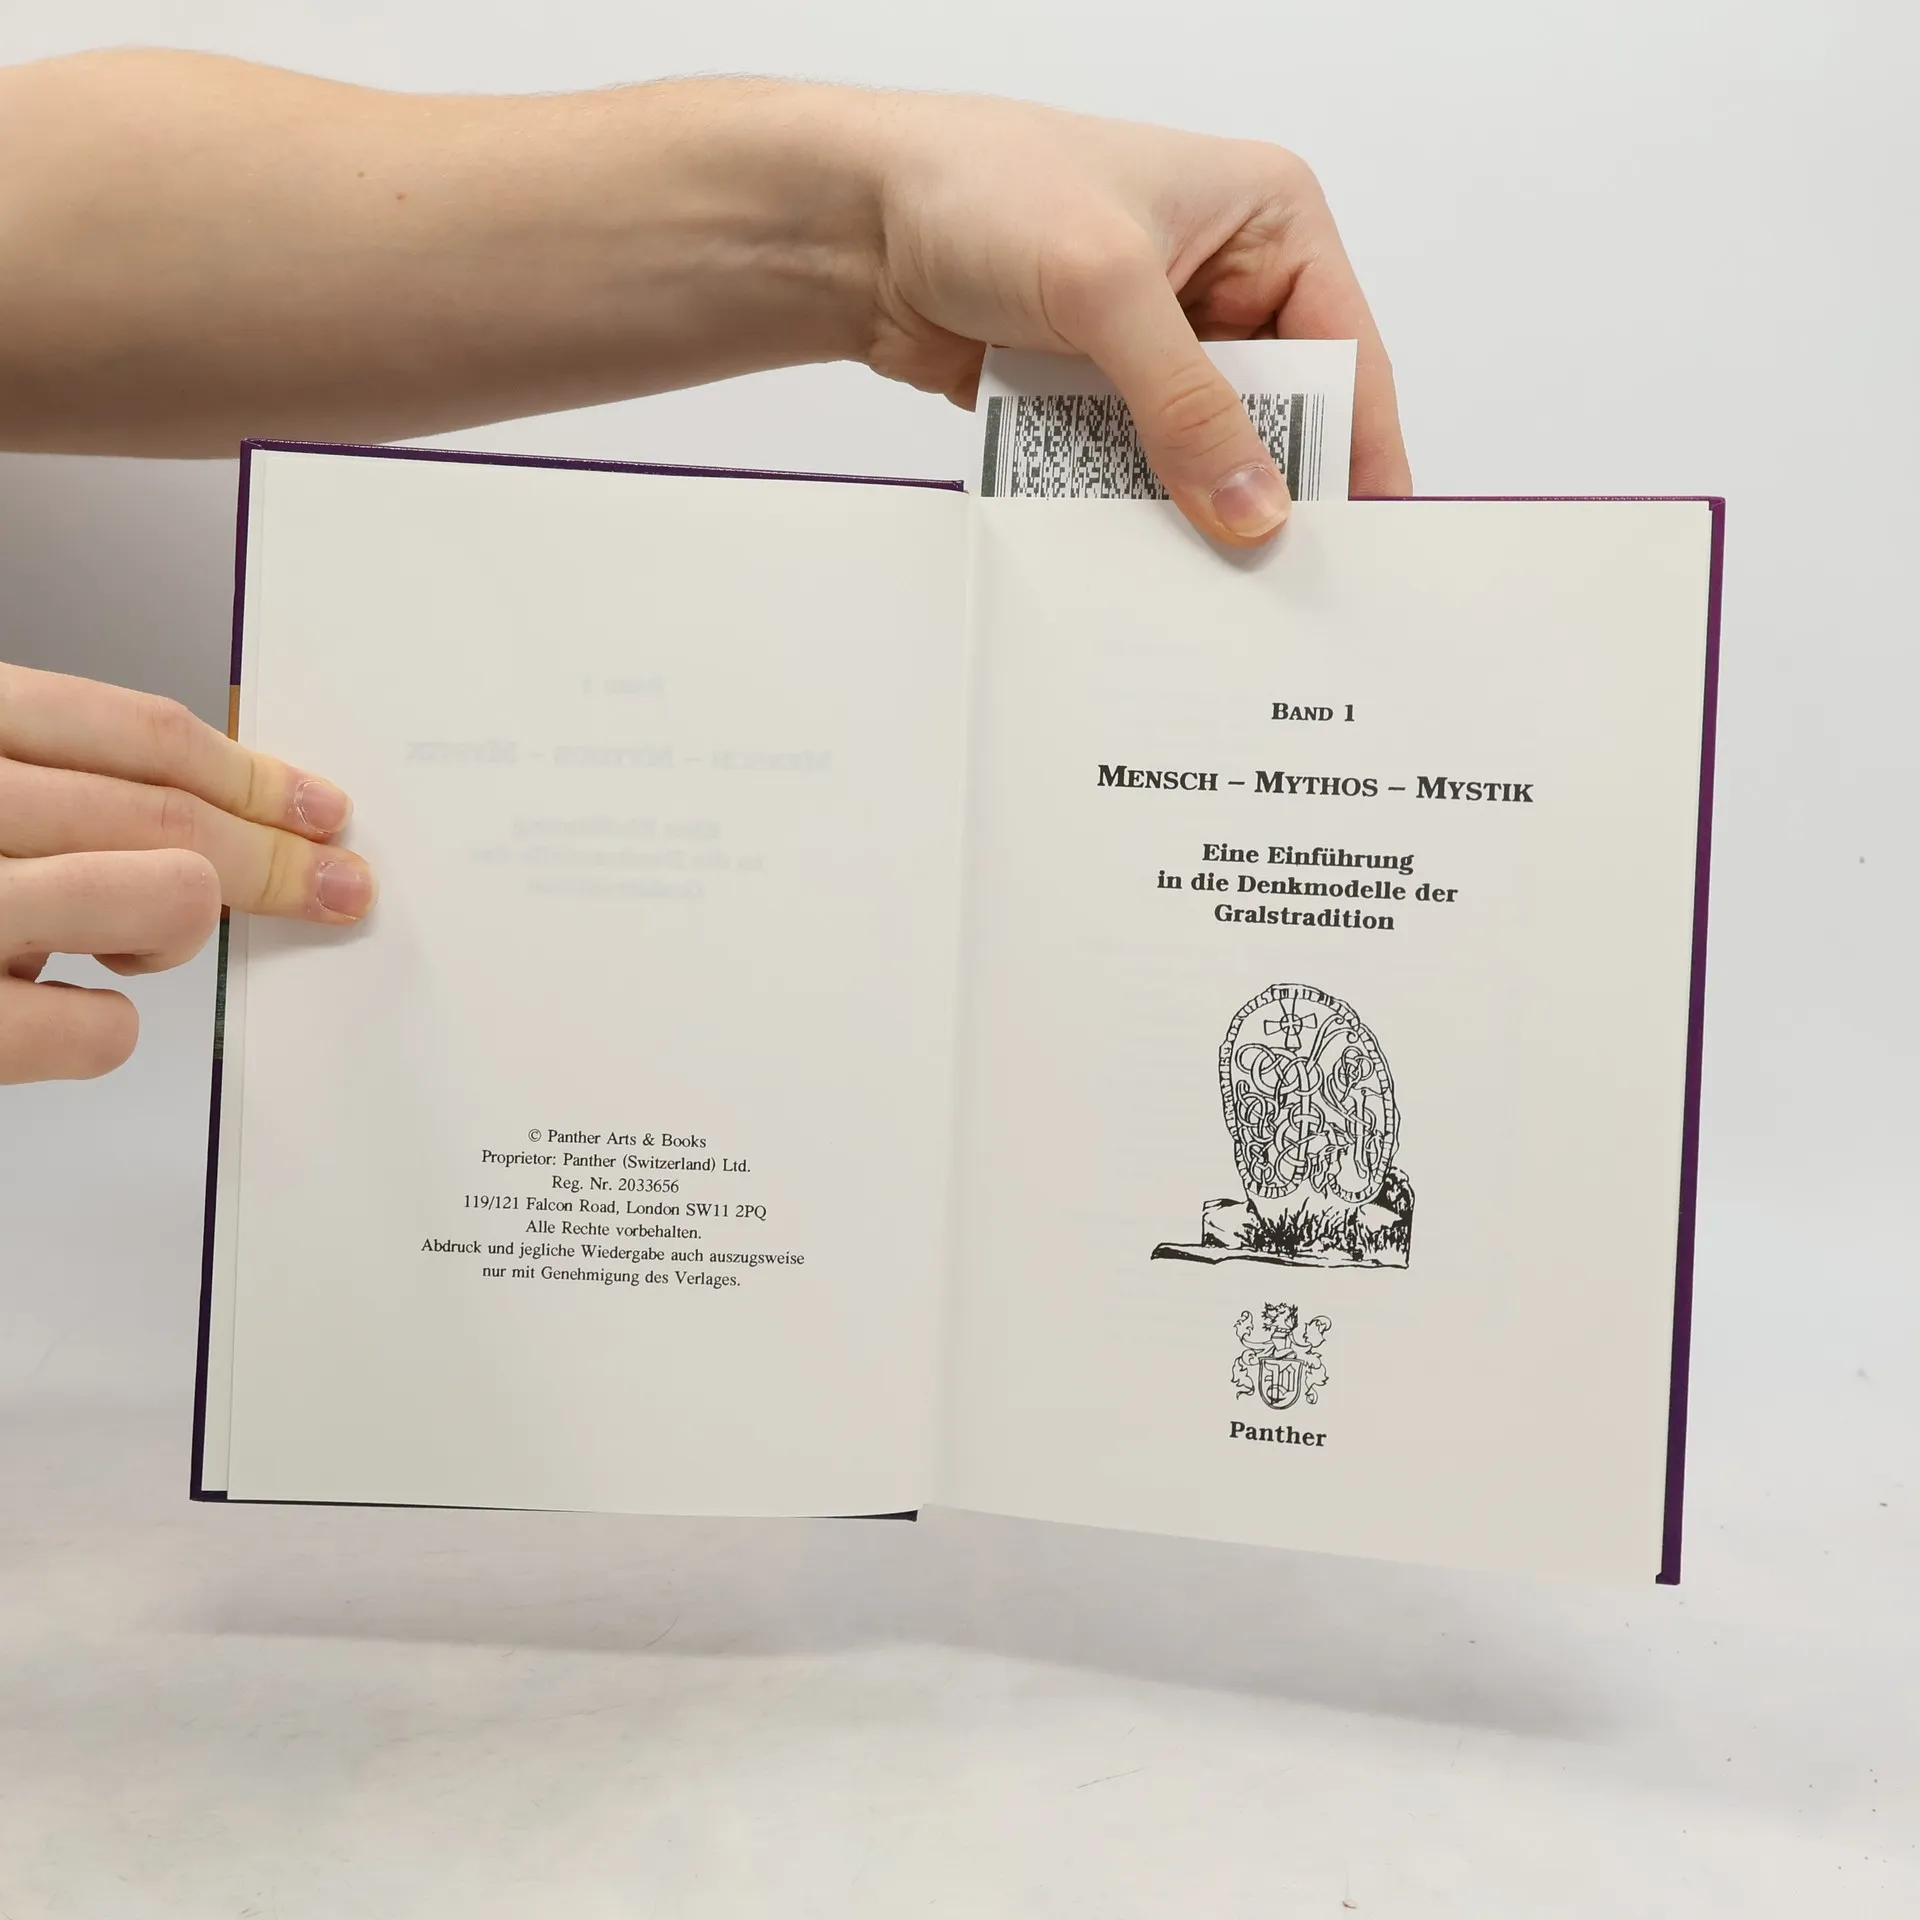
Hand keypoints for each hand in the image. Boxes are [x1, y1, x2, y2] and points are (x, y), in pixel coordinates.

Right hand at [0, 663, 374, 1082]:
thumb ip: (59, 786)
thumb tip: (212, 815)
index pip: (144, 734)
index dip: (257, 777)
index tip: (324, 809)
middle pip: (175, 818)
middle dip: (279, 860)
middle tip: (338, 887)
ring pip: (170, 898)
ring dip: (177, 931)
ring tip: (126, 945)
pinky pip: (100, 1030)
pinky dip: (104, 1028)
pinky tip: (68, 1006)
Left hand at [861, 94, 1409, 542]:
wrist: (854, 228)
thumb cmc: (979, 191)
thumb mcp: (1107, 288)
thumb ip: (1187, 403)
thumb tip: (1253, 506)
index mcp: (1265, 220)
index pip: (1346, 350)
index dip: (1359, 448)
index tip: (1365, 538)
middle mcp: (1224, 280)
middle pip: (1283, 413)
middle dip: (1272, 487)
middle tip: (1278, 577)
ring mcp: (1157, 342)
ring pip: (1208, 451)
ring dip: (1196, 505)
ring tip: (1209, 581)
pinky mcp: (1099, 389)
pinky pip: (1140, 466)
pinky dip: (1134, 504)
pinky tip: (1136, 551)